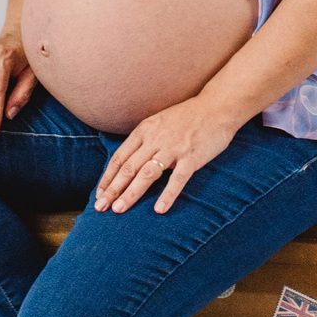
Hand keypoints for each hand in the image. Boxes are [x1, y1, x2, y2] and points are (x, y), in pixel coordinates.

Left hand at [94, 97, 240, 214]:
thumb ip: (144, 139)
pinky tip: (159, 209)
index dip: (108, 177)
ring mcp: (173, 148)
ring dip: (131, 193)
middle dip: (113, 189)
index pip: (120, 157)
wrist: (217, 106)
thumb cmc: (188, 117)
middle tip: (101, 207)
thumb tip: (128, 161)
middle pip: (129, 168)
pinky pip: (177, 179)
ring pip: (147, 174)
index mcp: (145, 130)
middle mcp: (155, 139)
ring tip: (120, 209)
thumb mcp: (159, 122)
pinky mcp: (192, 157)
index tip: (99, 194)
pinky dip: (168, 195)